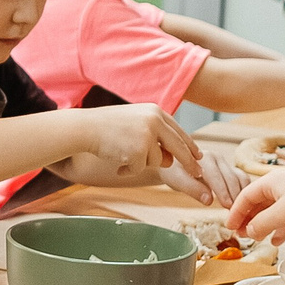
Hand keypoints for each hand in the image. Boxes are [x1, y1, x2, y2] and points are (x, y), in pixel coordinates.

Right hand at [80, 101, 216, 199]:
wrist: (85, 128)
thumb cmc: (106, 127)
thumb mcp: (135, 122)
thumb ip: (154, 134)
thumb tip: (171, 157)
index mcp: (155, 111)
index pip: (178, 131)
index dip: (189, 146)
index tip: (198, 157)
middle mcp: (155, 121)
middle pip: (179, 147)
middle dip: (189, 163)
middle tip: (197, 173)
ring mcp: (147, 135)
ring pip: (159, 161)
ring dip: (142, 164)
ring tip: (124, 155)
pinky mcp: (138, 150)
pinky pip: (141, 168)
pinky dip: (130, 170)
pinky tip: (118, 162)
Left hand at [159, 146, 245, 209]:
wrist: (175, 165)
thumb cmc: (173, 172)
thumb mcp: (176, 180)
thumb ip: (192, 189)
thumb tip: (209, 200)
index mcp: (204, 157)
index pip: (215, 175)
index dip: (222, 191)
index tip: (228, 205)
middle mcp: (217, 158)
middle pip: (231, 177)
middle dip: (234, 195)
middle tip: (237, 213)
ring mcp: (226, 163)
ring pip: (240, 178)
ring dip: (241, 195)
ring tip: (241, 211)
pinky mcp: (230, 170)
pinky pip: (242, 180)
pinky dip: (245, 192)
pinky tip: (244, 205)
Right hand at [224, 167, 284, 240]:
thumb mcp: (280, 216)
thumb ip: (260, 224)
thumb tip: (249, 231)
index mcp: (271, 181)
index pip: (246, 196)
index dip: (236, 212)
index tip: (229, 226)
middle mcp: (281, 186)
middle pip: (258, 203)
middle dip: (248, 220)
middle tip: (240, 234)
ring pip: (271, 211)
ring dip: (262, 225)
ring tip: (255, 238)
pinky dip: (279, 228)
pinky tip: (276, 240)